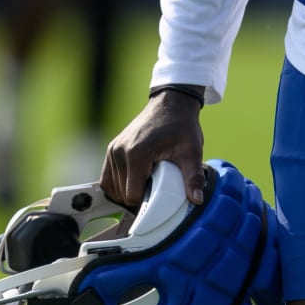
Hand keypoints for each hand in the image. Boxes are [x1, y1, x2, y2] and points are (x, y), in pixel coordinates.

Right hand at [100, 90, 206, 208]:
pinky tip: (134, 182)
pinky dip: (118, 184)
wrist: (171, 103)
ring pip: (112, 187)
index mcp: (136, 154)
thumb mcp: (192, 151)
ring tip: (147, 186)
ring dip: (127, 192)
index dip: (146, 202)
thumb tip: (197, 200)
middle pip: (121, 193)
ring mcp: (113, 149)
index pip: (132, 195)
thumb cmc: (181, 125)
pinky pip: (107, 177)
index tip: (159, 198)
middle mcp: (119, 152)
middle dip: (138, 198)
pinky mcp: (112, 148)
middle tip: (156, 190)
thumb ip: (193, 177)